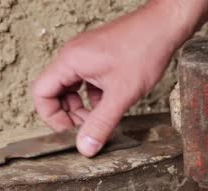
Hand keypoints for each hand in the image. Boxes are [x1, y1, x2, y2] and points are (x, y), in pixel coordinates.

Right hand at [32, 0, 207, 156]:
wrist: (165, 25)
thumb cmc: (144, 48)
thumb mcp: (121, 95)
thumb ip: (101, 124)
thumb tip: (85, 148)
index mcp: (70, 61)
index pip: (41, 93)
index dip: (52, 117)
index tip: (70, 132)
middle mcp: (72, 56)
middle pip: (54, 92)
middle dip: (68, 115)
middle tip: (86, 130)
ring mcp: (84, 56)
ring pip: (70, 89)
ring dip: (81, 108)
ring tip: (99, 120)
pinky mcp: (97, 58)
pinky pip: (85, 82)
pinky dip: (93, 98)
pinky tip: (110, 106)